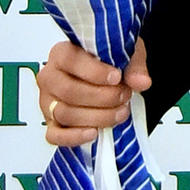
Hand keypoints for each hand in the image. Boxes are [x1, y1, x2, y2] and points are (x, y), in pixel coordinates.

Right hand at [37, 37, 151, 148]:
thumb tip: (141, 82)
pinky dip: (74, 137)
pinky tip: (94, 133)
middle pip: (68, 91)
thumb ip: (133, 66)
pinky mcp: (51, 123)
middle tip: (124, 96)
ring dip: (97, 117)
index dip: (94, 71)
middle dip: (101, 97)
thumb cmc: (109, 62)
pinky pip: (54, 136)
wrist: (107, 76)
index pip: (70, 60)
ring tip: (120, 112)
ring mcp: (47, 102)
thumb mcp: (125, 53)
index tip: (117, 77)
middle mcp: (50, 77)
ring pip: (65, 114)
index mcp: (62, 53)